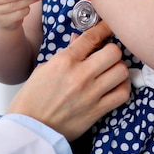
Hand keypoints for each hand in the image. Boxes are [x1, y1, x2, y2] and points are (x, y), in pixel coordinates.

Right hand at [6, 21, 129, 140]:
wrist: (30, 127)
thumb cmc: (32, 98)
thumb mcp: (44, 68)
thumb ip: (65, 53)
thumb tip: (78, 39)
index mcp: (64, 61)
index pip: (92, 37)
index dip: (104, 28)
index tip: (109, 26)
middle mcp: (80, 74)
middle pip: (113, 52)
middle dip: (112, 50)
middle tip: (107, 54)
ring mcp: (91, 93)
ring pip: (121, 71)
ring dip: (119, 69)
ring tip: (112, 71)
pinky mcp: (97, 110)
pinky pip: (122, 94)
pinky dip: (122, 88)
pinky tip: (115, 87)